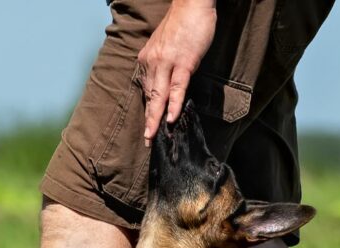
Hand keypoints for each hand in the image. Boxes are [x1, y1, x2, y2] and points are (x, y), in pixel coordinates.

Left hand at [137, 0, 216, 145]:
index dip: (148, 110)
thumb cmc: (184, 23)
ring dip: (156, 118)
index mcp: (148, 59)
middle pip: (150, 97)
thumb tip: (168, 83)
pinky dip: (174, 104)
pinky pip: (177, 87)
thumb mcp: (168, 46)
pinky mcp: (184, 62)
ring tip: (154, 136)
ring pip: (160, 95)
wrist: (192, 3)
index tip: (147, 128)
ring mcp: (168, 62)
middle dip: (148, 120)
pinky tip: (172, 118)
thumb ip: (164, 64)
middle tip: (147, 141)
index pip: (147, 89)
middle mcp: (153, 62)